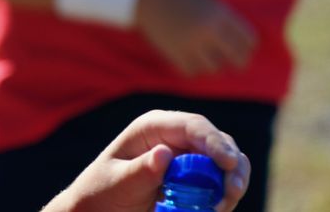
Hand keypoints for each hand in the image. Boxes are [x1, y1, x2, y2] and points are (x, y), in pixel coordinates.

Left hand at [43, 110, 250, 211]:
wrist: (97, 211)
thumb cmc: (100, 193)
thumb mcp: (117, 183)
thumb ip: (140, 171)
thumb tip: (165, 153)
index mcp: (154, 127)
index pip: (192, 126)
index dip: (214, 142)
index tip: (228, 164)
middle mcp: (175, 137)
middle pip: (217, 142)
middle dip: (231, 166)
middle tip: (231, 193)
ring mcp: (187, 157)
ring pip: (224, 163)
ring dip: (231, 183)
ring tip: (222, 207)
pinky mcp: (193, 178)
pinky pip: (218, 182)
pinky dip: (224, 195)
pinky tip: (216, 209)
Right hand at [132, 0, 257, 75]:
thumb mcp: (207, 1)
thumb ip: (223, 19)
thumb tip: (238, 42)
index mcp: (220, 13)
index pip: (248, 39)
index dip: (249, 47)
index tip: (245, 49)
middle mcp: (209, 29)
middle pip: (237, 58)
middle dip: (240, 62)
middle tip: (237, 64)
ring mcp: (191, 42)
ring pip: (215, 68)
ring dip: (214, 66)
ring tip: (209, 61)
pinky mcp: (174, 52)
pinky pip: (192, 72)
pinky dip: (194, 70)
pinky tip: (192, 63)